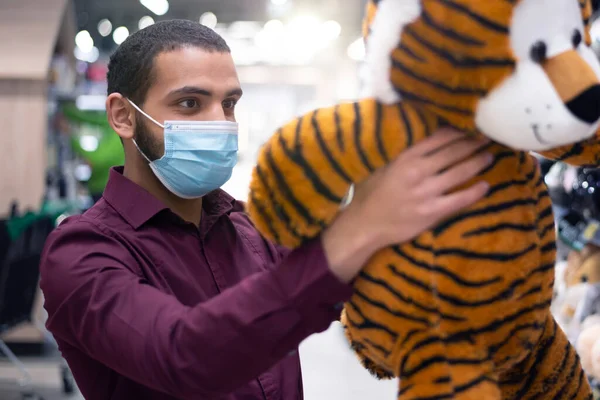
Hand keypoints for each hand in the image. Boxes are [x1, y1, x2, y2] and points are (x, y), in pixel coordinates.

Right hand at [323, 128, 492, 282]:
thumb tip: (433, 146)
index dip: (459, 132)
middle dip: (473, 144)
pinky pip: (460, 199)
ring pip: (461, 172)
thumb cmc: (372, 195)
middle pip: (454, 152)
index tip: (471, 128)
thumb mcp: (386, 168)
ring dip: (478, 162)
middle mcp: (418, 171)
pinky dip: (475, 191)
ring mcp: (426, 192)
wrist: (365, 224)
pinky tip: (485, 186)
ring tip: (489, 156)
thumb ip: (409, 158)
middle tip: (487, 139)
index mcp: (406, 158)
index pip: (439, 138)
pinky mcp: (432, 211)